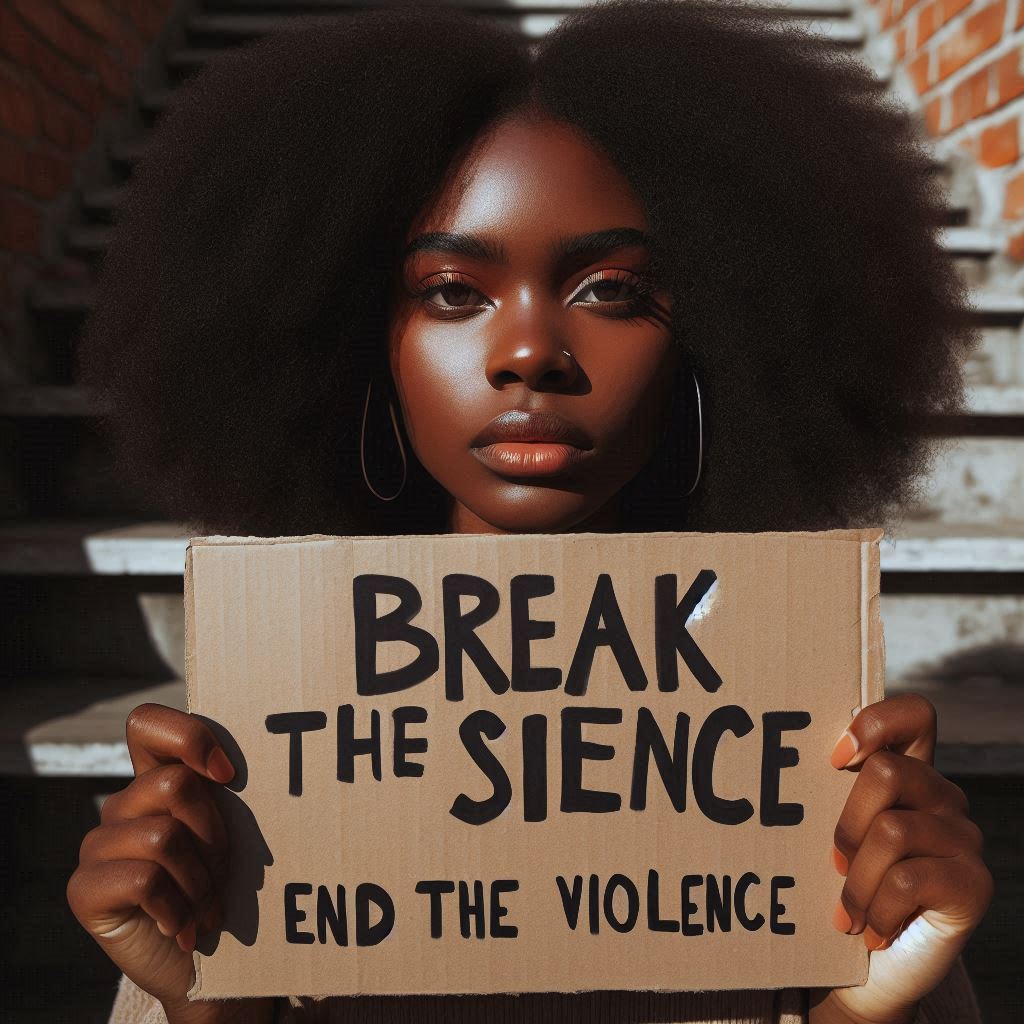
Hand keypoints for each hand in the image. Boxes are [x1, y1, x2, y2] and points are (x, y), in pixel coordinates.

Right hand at [66, 703, 272, 1023]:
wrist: (214, 965)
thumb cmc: (233, 888)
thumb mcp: (236, 830)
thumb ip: (228, 789)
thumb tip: (261, 753)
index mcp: (156, 780)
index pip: (147, 723)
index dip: (187, 737)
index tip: (230, 775)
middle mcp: (123, 805)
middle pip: (174, 784)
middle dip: (213, 833)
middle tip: (222, 872)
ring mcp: (98, 845)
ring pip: (164, 835)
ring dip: (200, 880)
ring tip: (208, 907)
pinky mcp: (85, 888)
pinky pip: (143, 878)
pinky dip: (177, 906)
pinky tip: (184, 927)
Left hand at [811, 694, 992, 1023]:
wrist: (867, 972)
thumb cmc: (837, 889)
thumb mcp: (828, 833)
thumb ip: (822, 791)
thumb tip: (766, 757)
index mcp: (910, 773)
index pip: (915, 713)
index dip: (876, 723)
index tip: (834, 759)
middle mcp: (944, 798)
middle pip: (888, 771)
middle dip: (846, 822)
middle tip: (832, 863)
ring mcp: (965, 839)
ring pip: (892, 830)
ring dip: (855, 880)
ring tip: (846, 909)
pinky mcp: (974, 884)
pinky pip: (909, 879)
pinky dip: (875, 909)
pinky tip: (869, 930)